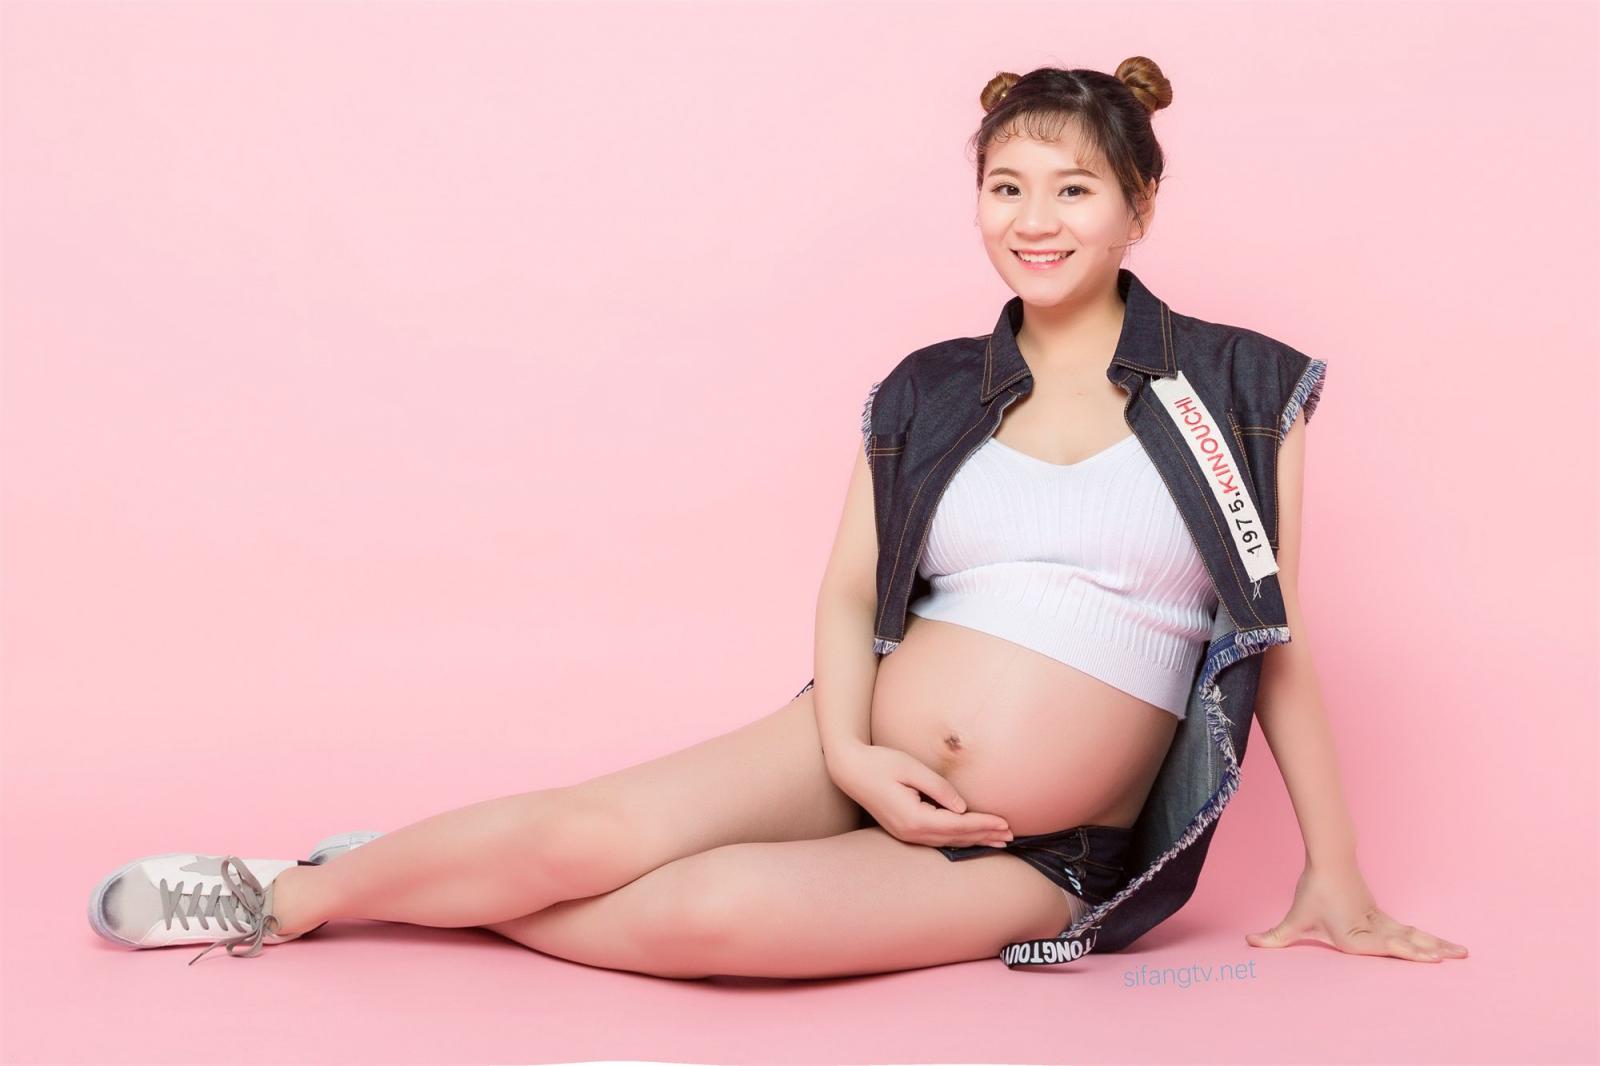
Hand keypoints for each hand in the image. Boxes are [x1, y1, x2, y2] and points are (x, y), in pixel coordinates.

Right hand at [828, 743, 1013, 847]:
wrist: (850, 769)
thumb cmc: (880, 763)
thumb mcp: (911, 769)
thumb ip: (939, 789)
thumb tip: (962, 808)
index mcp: (913, 818)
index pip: (957, 826)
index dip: (983, 824)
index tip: (1006, 823)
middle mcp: (910, 832)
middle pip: (955, 838)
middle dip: (984, 837)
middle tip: (1011, 836)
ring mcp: (905, 834)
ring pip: (947, 842)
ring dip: (973, 840)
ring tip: (997, 840)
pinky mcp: (903, 830)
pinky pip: (937, 839)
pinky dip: (957, 839)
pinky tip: (969, 837)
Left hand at [1245, 859, 1468, 962]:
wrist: (1330, 860)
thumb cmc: (1314, 890)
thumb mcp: (1295, 918)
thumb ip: (1275, 936)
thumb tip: (1249, 943)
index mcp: (1355, 935)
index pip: (1384, 945)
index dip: (1406, 951)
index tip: (1429, 956)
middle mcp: (1373, 929)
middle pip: (1406, 940)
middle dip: (1431, 950)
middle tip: (1457, 957)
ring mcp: (1381, 921)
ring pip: (1413, 934)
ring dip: (1436, 944)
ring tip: (1462, 952)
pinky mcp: (1383, 916)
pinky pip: (1409, 929)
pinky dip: (1427, 938)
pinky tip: (1441, 945)